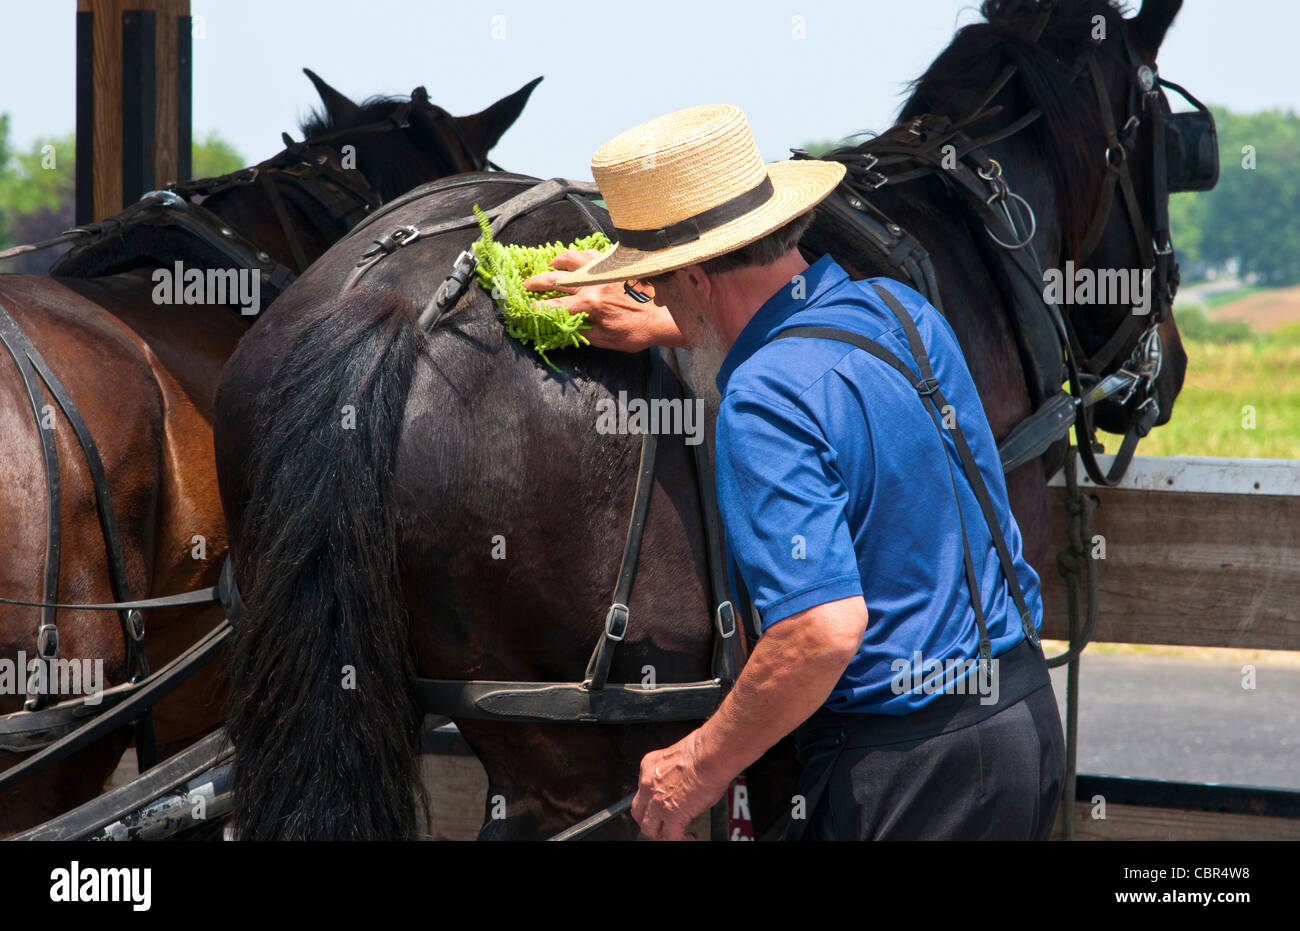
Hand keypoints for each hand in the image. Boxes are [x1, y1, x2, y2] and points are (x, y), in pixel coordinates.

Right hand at [522, 249, 684, 352]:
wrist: (668, 314)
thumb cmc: (640, 331)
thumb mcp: (608, 341)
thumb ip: (584, 333)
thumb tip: (566, 330)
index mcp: (588, 305)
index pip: (552, 307)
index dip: (536, 309)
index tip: (525, 309)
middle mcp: (592, 284)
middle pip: (555, 279)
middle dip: (537, 282)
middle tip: (526, 284)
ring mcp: (604, 271)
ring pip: (574, 259)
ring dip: (559, 261)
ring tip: (552, 264)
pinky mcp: (617, 263)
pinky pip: (594, 254)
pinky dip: (583, 255)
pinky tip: (582, 258)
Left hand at [630, 730, 732, 840]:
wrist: (709, 755)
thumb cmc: (703, 752)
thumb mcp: (677, 758)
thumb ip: (674, 774)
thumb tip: (683, 783)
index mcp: (649, 766)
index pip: (643, 790)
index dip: (651, 801)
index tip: (661, 804)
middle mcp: (648, 784)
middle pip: (639, 812)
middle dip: (649, 820)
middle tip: (661, 823)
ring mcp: (657, 801)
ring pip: (648, 828)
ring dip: (660, 834)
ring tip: (675, 834)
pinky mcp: (671, 815)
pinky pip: (669, 837)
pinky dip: (678, 840)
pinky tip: (688, 837)